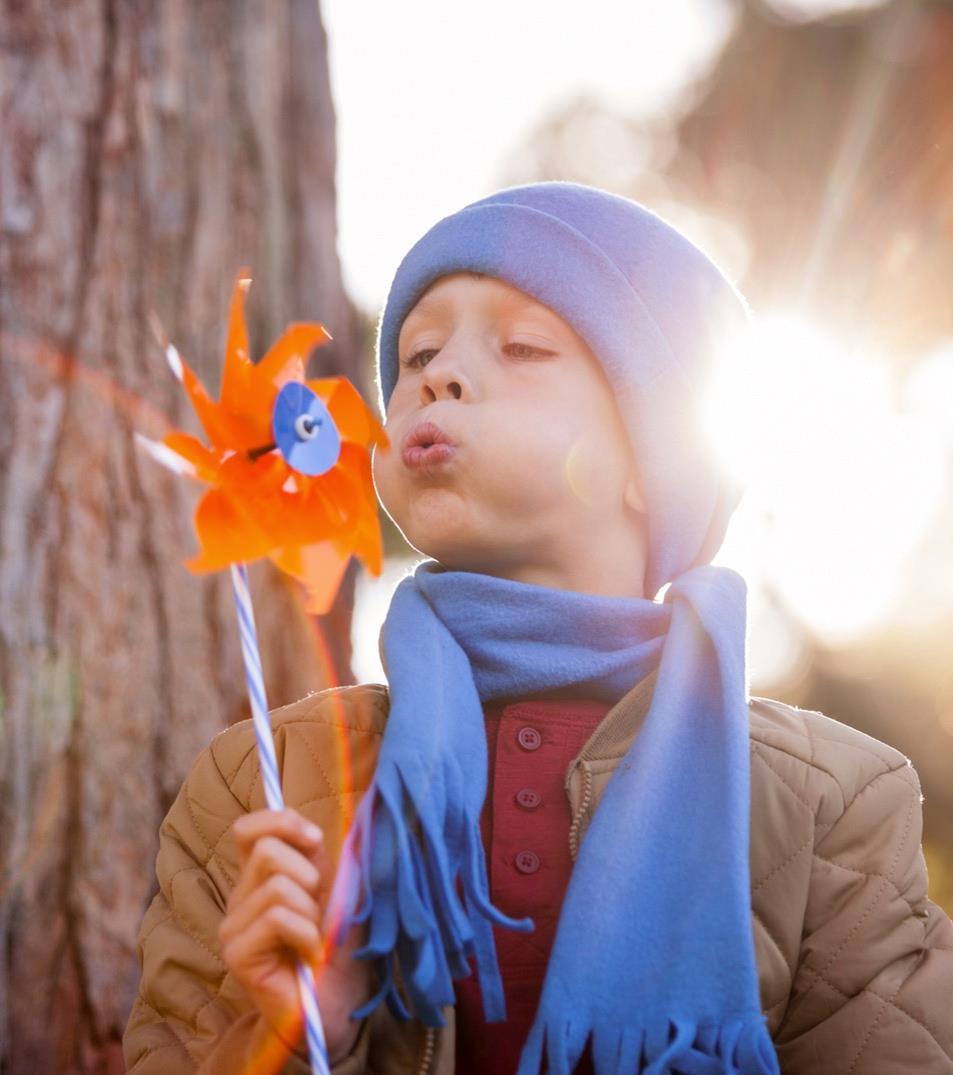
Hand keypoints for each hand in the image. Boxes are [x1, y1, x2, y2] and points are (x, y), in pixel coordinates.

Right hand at [219, 808, 374, 1063]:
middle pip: (267, 850)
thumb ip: (321, 855)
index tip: (314, 840)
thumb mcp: (335, 888)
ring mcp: (233, 926)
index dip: (281, 821)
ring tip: (314, 938)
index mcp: (260, 877)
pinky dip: (306, 934)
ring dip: (311, 912)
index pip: (247, 829)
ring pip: (277, 886)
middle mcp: (240, 897)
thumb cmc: (337, 945)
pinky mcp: (236, 953)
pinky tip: (308, 954)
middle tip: (318, 912)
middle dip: (309, 876)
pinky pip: (277, 918)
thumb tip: (329, 819)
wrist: (336, 1001)